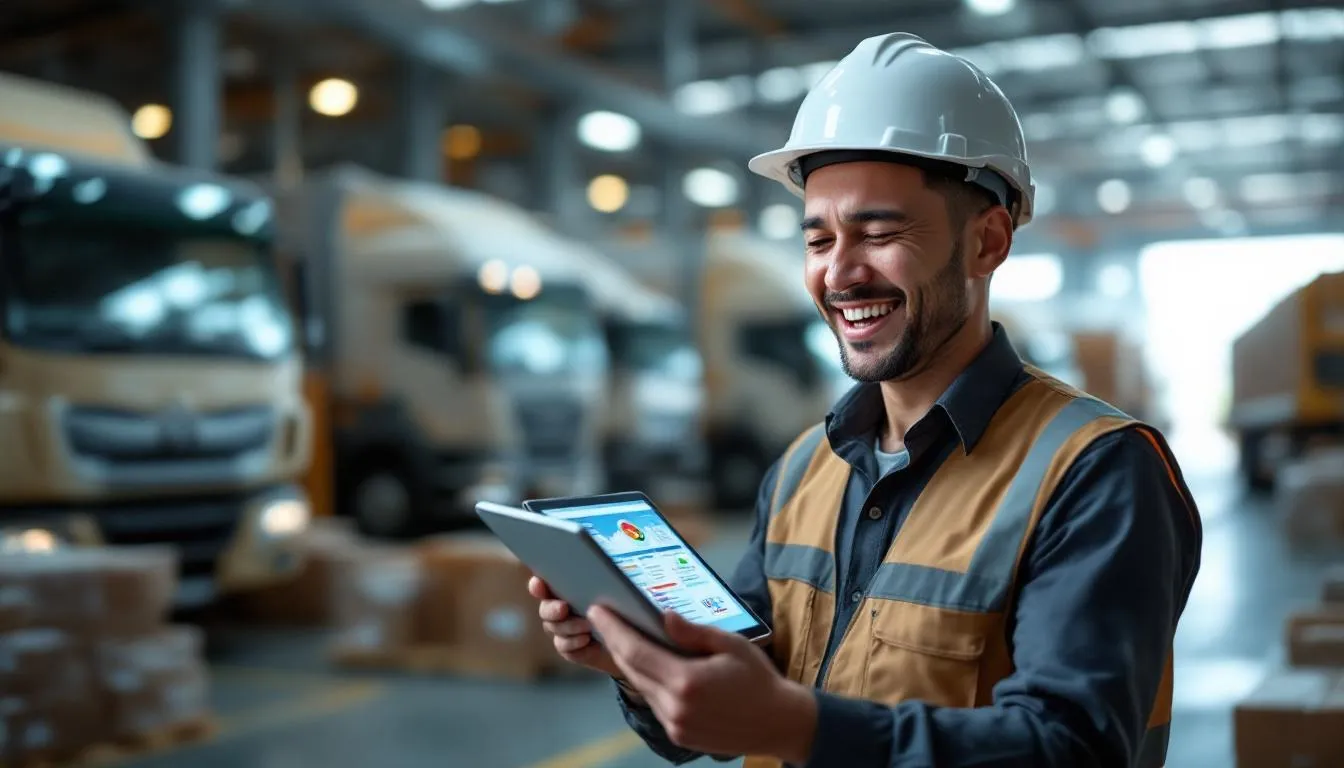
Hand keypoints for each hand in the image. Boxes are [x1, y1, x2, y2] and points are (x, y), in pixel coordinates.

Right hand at [527, 576, 622, 679]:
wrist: (629, 637)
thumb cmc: (621, 606)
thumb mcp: (613, 591)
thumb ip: (598, 583)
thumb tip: (592, 583)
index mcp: (565, 589)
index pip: (544, 586)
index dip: (537, 585)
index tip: (538, 584)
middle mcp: (558, 610)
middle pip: (545, 610)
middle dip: (552, 609)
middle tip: (564, 608)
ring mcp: (562, 631)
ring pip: (555, 629)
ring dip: (570, 627)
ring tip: (587, 625)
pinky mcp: (570, 650)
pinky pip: (565, 648)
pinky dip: (575, 644)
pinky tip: (588, 640)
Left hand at [587, 605, 816, 762]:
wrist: (778, 723)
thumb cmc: (759, 679)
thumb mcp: (731, 645)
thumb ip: (693, 632)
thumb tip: (663, 616)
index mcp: (687, 682)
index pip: (636, 651)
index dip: (613, 629)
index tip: (598, 611)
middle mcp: (675, 707)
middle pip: (631, 670)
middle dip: (615, 642)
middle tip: (603, 618)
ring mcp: (675, 725)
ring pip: (640, 687)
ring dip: (629, 662)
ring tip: (622, 637)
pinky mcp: (678, 735)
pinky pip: (654, 703)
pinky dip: (648, 681)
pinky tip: (648, 664)